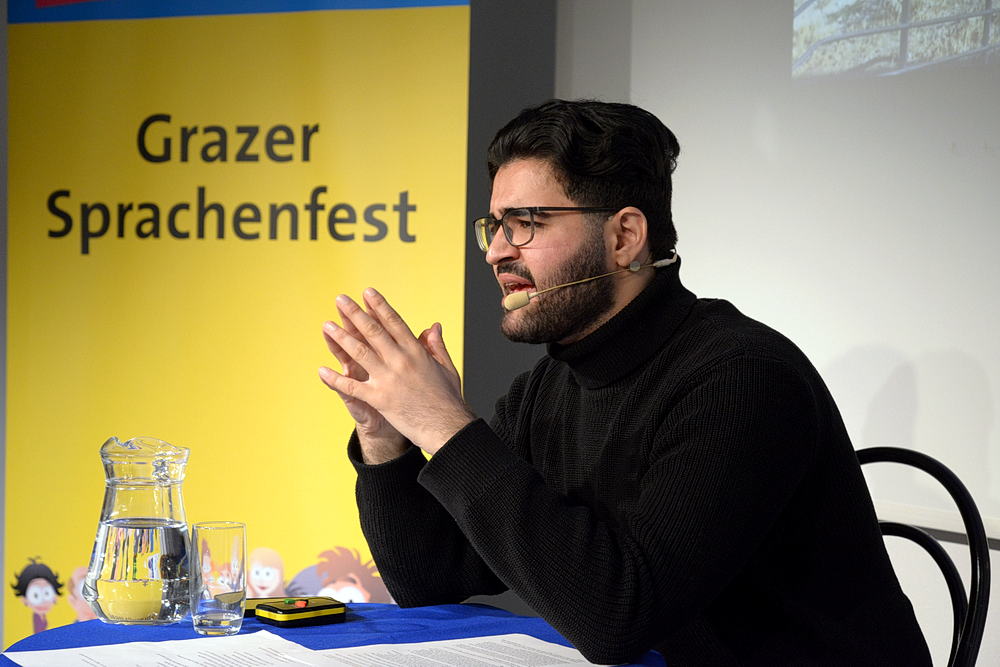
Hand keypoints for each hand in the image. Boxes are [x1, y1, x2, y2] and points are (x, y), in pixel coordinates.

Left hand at [319, 288, 474, 454]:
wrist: (446, 427)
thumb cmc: (448, 400)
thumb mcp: (446, 368)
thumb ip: (436, 346)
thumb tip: (434, 326)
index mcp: (416, 352)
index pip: (394, 322)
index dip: (379, 306)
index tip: (368, 293)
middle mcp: (401, 361)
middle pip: (373, 331)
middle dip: (355, 313)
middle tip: (341, 299)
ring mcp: (389, 379)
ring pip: (360, 353)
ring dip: (341, 338)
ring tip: (328, 325)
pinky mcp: (379, 399)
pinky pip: (352, 387)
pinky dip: (335, 380)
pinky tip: (322, 371)